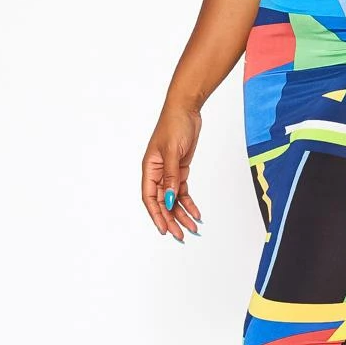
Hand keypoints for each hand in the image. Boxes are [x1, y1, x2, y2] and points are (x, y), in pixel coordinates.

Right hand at [142, 104, 202, 240]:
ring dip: (182, 213)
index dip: (156, 215)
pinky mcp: (180, 170)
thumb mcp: (172, 152)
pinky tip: (196, 212)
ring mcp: (169, 172)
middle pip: (162, 202)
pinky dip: (189, 202)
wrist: (186, 109)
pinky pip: (182, 191)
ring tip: (192, 228)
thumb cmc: (174, 125)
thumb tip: (169, 199)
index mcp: (149, 168)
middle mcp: (157, 173)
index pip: (150, 197)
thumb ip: (171, 177)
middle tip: (181, 235)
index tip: (164, 229)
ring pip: (173, 199)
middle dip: (171, 219)